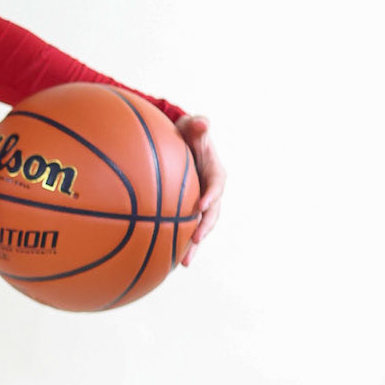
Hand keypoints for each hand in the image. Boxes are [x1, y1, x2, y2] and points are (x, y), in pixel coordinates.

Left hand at [175, 114, 224, 266]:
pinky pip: (185, 229)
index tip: (203, 205)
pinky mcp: (189, 211)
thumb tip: (203, 122)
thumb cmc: (186, 133)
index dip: (212, 195)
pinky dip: (179, 244)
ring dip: (193, 245)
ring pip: (200, 226)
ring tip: (184, 262)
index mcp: (215, 172)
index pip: (216, 184)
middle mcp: (210, 191)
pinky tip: (168, 261)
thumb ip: (197, 125)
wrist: (179, 143)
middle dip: (205, 227)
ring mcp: (200, 203)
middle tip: (196, 240)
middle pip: (212, 213)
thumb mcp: (191, 126)